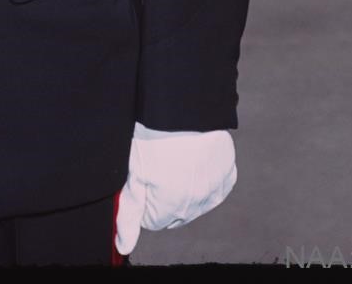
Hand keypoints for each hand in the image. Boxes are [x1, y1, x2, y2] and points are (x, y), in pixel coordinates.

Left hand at [114, 124, 236, 255]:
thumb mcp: (134, 172)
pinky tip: (195, 158)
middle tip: (158, 163)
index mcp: (171, 207)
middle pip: (173, 214)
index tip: (143, 174)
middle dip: (164, 196)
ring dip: (185, 188)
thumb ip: (129, 213)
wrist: (184, 105)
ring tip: (176, 157)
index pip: (151, 220)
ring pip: (194, 202)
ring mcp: (214, 190)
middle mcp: (196, 205)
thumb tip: (124, 245)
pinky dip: (205, 178)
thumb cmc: (154, 135)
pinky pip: (214, 188)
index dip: (143, 197)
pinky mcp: (227, 174)